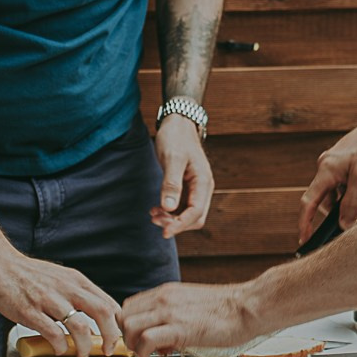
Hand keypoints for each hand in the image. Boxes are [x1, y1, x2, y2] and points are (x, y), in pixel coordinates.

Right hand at [0, 247, 121, 356]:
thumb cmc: (29, 275)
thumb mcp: (61, 278)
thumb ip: (78, 295)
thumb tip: (95, 318)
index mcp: (77, 281)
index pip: (108, 303)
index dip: (118, 323)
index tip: (117, 337)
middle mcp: (67, 288)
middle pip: (102, 312)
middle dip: (110, 335)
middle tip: (107, 349)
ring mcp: (49, 300)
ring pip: (80, 326)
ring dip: (85, 345)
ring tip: (82, 354)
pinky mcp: (31, 312)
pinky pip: (53, 333)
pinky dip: (60, 345)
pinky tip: (59, 349)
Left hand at [121, 279, 252, 356]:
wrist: (249, 307)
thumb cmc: (229, 310)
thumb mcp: (193, 306)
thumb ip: (174, 315)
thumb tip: (164, 336)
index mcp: (167, 292)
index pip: (130, 306)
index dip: (130, 326)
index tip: (139, 339)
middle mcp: (163, 298)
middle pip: (124, 316)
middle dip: (127, 336)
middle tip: (139, 349)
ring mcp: (169, 311)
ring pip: (130, 326)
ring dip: (132, 345)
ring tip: (144, 356)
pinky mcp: (178, 327)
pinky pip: (145, 339)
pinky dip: (142, 353)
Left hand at [152, 116, 213, 237]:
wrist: (178, 123)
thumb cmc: (176, 138)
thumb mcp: (172, 159)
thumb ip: (171, 184)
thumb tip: (169, 208)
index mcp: (203, 182)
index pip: (196, 213)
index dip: (180, 225)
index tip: (164, 232)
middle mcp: (203, 188)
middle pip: (195, 218)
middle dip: (175, 223)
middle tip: (154, 219)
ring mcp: (197, 188)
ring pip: (188, 214)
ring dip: (172, 219)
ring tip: (153, 214)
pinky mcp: (188, 187)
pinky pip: (183, 207)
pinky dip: (171, 212)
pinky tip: (156, 209)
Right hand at [298, 112, 356, 246]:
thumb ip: (353, 203)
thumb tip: (343, 226)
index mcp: (326, 170)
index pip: (308, 202)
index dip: (305, 223)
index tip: (305, 240)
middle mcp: (327, 168)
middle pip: (328, 201)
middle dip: (346, 210)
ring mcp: (337, 166)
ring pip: (341, 195)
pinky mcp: (347, 166)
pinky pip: (349, 187)